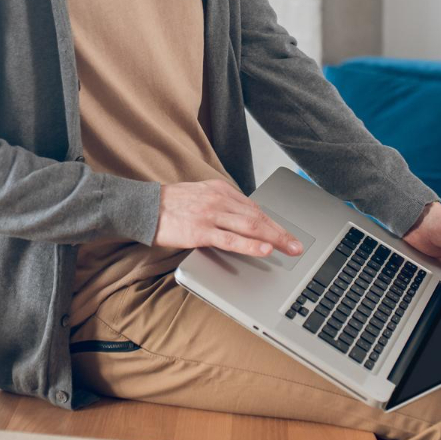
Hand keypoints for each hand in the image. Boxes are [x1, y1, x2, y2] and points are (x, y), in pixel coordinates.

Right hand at [153, 180, 303, 257]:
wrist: (143, 206)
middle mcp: (219, 199)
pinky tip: (264, 250)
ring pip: (250, 226)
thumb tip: (244, 217)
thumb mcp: (200, 195)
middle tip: (297, 245)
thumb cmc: (170, 204)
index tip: (286, 234)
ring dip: (274, 238)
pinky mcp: (200, 230)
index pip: (254, 207)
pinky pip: (231, 239)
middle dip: (281, 232)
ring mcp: (211, 215)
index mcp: (220, 189)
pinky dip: (250, 245)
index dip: (273, 223)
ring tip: (289, 249)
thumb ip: (222, 205)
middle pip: (258, 217)